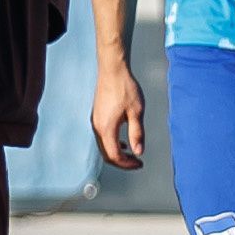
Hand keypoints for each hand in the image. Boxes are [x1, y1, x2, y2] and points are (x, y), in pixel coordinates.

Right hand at [92, 51, 147, 169]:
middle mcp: (97, 127)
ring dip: (117, 153)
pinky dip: (112, 143)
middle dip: (121, 162)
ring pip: (103, 146)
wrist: (112, 70)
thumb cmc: (125, 88)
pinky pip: (102, 136)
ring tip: (131, 154)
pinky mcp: (97, 116)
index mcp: (106, 128)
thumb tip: (138, 151)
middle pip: (106, 154)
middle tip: (136, 163)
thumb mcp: (136, 112)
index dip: (127, 164)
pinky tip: (123, 141)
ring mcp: (95, 121)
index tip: (139, 164)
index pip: (114, 156)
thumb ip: (137, 134)